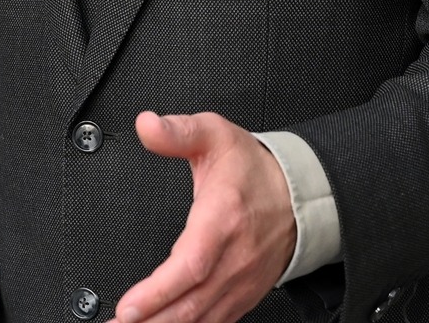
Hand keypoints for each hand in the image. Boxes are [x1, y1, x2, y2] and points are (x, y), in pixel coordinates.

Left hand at [114, 112, 296, 322]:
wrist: (300, 195)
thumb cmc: (255, 170)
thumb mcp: (215, 136)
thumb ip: (177, 131)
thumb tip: (147, 126)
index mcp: (222, 217)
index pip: (191, 264)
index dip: (158, 291)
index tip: (129, 305)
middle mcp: (233, 256)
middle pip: (191, 303)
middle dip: (151, 320)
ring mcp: (240, 281)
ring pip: (201, 318)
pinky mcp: (243, 295)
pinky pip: (215, 321)